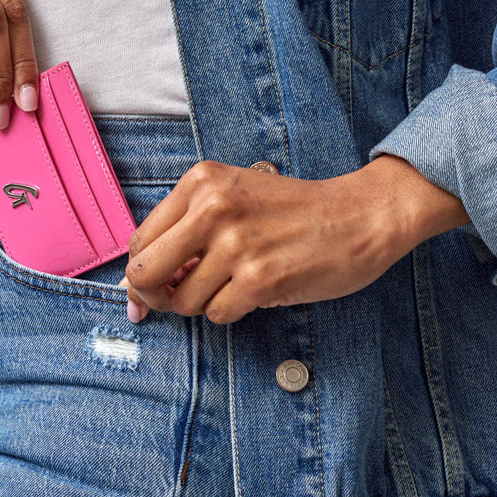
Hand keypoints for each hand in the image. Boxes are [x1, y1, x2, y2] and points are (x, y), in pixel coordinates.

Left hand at [119, 153, 469, 324]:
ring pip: (183, 301)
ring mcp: (236, 243)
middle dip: (155, 297)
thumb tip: (136, 285)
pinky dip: (231, 312)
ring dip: (204, 305)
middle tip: (176, 301)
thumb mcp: (234, 199)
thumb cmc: (296, 212)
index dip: (140, 274)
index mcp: (201, 181)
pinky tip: (256, 291)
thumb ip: (186, 232)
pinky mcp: (260, 278)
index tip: (148, 292)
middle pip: (145, 273)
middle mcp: (213, 207)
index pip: (141, 240)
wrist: (361, 215)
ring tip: (234, 285)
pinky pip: (217, 315)